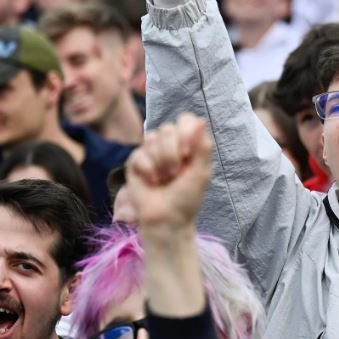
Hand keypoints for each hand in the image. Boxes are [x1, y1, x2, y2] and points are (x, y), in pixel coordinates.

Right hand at [125, 112, 213, 240]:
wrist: (167, 218)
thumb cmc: (186, 197)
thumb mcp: (201, 173)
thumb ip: (202, 147)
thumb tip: (202, 120)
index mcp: (188, 144)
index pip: (186, 120)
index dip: (186, 133)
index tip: (188, 154)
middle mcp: (169, 145)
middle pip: (168, 129)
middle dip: (173, 153)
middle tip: (176, 174)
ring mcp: (151, 152)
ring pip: (152, 138)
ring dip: (161, 162)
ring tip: (164, 179)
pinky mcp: (135, 162)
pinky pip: (139, 153)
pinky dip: (148, 169)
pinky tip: (152, 182)